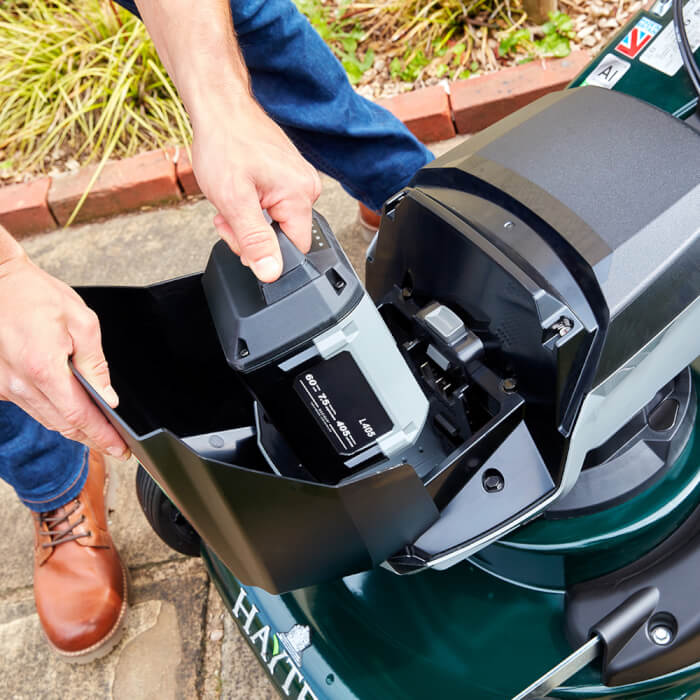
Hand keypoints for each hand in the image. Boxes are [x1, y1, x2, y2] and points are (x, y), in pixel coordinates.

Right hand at [0, 250, 128, 458]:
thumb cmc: (34, 294)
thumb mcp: (81, 321)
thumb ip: (95, 363)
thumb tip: (107, 396)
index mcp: (44, 368)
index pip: (79, 416)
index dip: (102, 436)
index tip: (120, 449)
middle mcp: (19, 383)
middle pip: (63, 424)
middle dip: (92, 438)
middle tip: (116, 445)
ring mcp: (4, 386)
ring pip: (46, 418)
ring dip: (73, 427)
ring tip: (99, 432)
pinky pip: (31, 406)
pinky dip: (53, 412)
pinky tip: (70, 410)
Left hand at [191, 95, 321, 281]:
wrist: (220, 107)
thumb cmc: (224, 143)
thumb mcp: (233, 200)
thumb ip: (255, 241)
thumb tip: (272, 273)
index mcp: (300, 195)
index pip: (295, 250)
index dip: (265, 252)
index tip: (240, 233)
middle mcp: (308, 188)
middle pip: (284, 238)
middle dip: (251, 234)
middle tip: (228, 214)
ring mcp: (299, 181)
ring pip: (276, 224)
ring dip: (249, 220)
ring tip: (231, 197)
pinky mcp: (289, 177)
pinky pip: (275, 207)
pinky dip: (253, 206)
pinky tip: (240, 190)